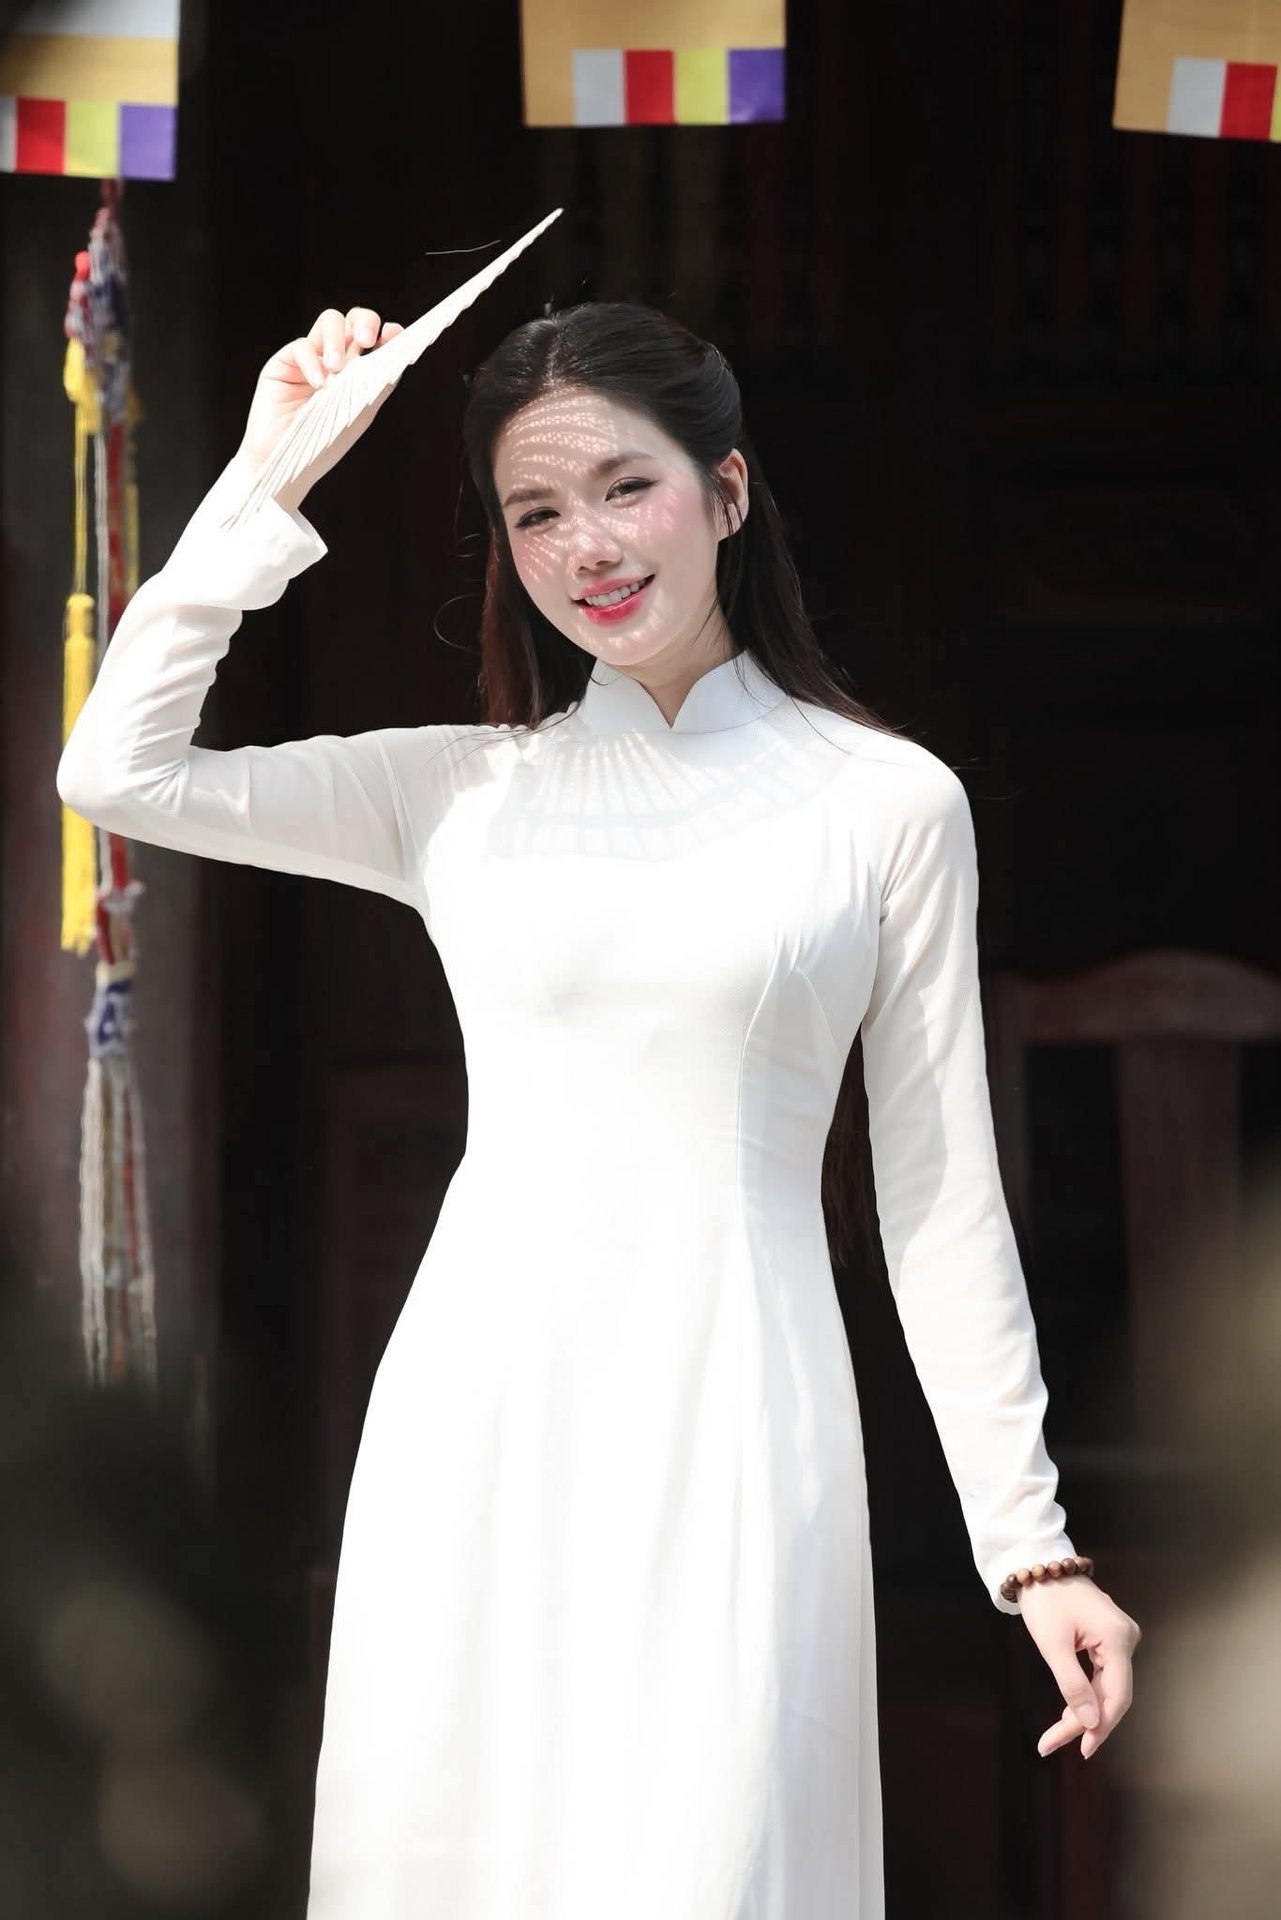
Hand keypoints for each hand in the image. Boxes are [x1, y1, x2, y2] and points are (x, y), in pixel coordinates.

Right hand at [235, 305, 405, 511]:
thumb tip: (399, 355)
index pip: (374, 340)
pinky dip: (311, 362)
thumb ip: (380, 382)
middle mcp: (335, 359)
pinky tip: (317, 385)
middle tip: (368, 340)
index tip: (394, 333)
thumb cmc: (325, 443)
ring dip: (337, 339)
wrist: (288, 464)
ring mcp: (310, 358)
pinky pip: (301, 346)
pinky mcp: (284, 362)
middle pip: (353, 320)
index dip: (385, 332)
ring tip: (337, 369)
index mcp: (356, 371)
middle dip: (364, 322)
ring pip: (329, 321)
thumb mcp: (361, 412)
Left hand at [1017, 1575, 1140, 1759]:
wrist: (1038, 1563)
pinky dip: (1086, 1693)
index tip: (1080, 1750)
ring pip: (1107, 1686)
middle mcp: (1126, 1638)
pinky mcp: (1109, 1637)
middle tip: (1052, 1743)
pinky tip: (1070, 1711)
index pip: (1117, 1696)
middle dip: (1086, 1722)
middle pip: (1112, 1694)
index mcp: (1118, 1638)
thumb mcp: (1052, 1644)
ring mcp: (1120, 1637)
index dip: (1101, 1727)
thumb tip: (1092, 1724)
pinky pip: (1102, 1674)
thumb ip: (1073, 1685)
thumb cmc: (1044, 1599)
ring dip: (1085, 1711)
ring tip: (1056, 1733)